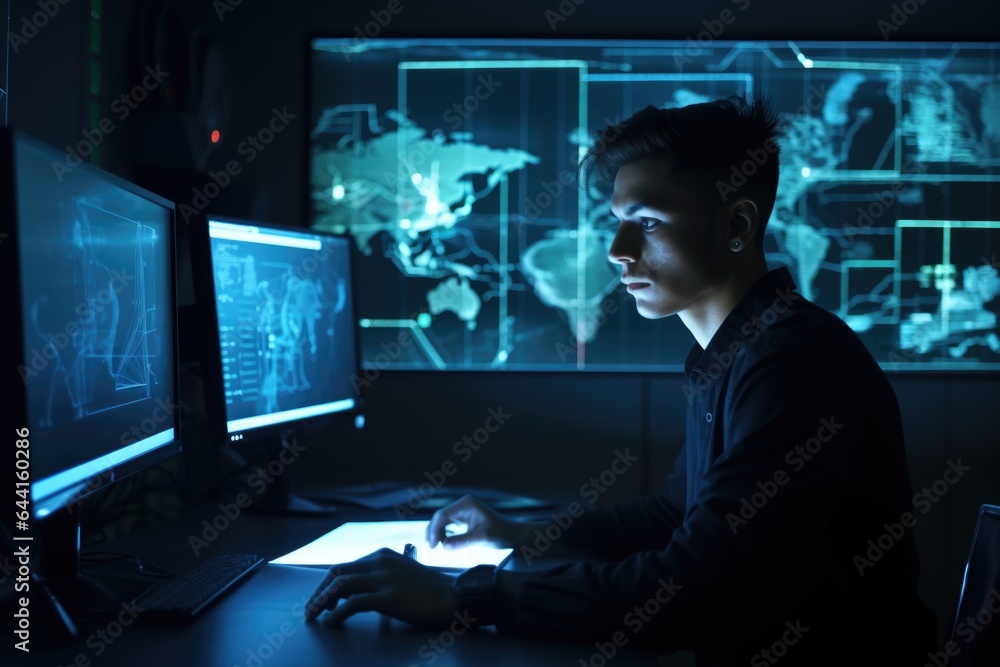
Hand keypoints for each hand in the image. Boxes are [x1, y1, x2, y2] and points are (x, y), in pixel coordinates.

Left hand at [304, 548, 457, 624]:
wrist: (452, 595)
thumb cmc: (430, 589)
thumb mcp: (403, 571)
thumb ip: (382, 574)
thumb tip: (359, 589)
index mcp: (382, 555)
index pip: (344, 566)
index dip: (327, 583)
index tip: (320, 598)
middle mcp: (379, 562)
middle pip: (336, 572)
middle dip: (318, 591)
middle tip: (311, 609)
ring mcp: (383, 578)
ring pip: (340, 585)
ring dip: (321, 602)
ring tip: (314, 616)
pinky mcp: (387, 596)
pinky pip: (352, 603)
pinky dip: (336, 613)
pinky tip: (331, 622)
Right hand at [426, 495, 537, 549]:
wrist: (512, 534)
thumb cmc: (500, 534)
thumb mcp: (482, 538)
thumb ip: (463, 541)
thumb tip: (444, 546)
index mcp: (466, 505)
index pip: (442, 514)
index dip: (434, 529)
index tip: (433, 546)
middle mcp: (463, 504)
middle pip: (440, 516)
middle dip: (434, 531)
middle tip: (432, 547)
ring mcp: (463, 510)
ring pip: (442, 520)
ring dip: (437, 532)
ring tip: (435, 546)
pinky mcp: (464, 517)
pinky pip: (448, 523)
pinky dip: (443, 532)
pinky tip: (442, 542)